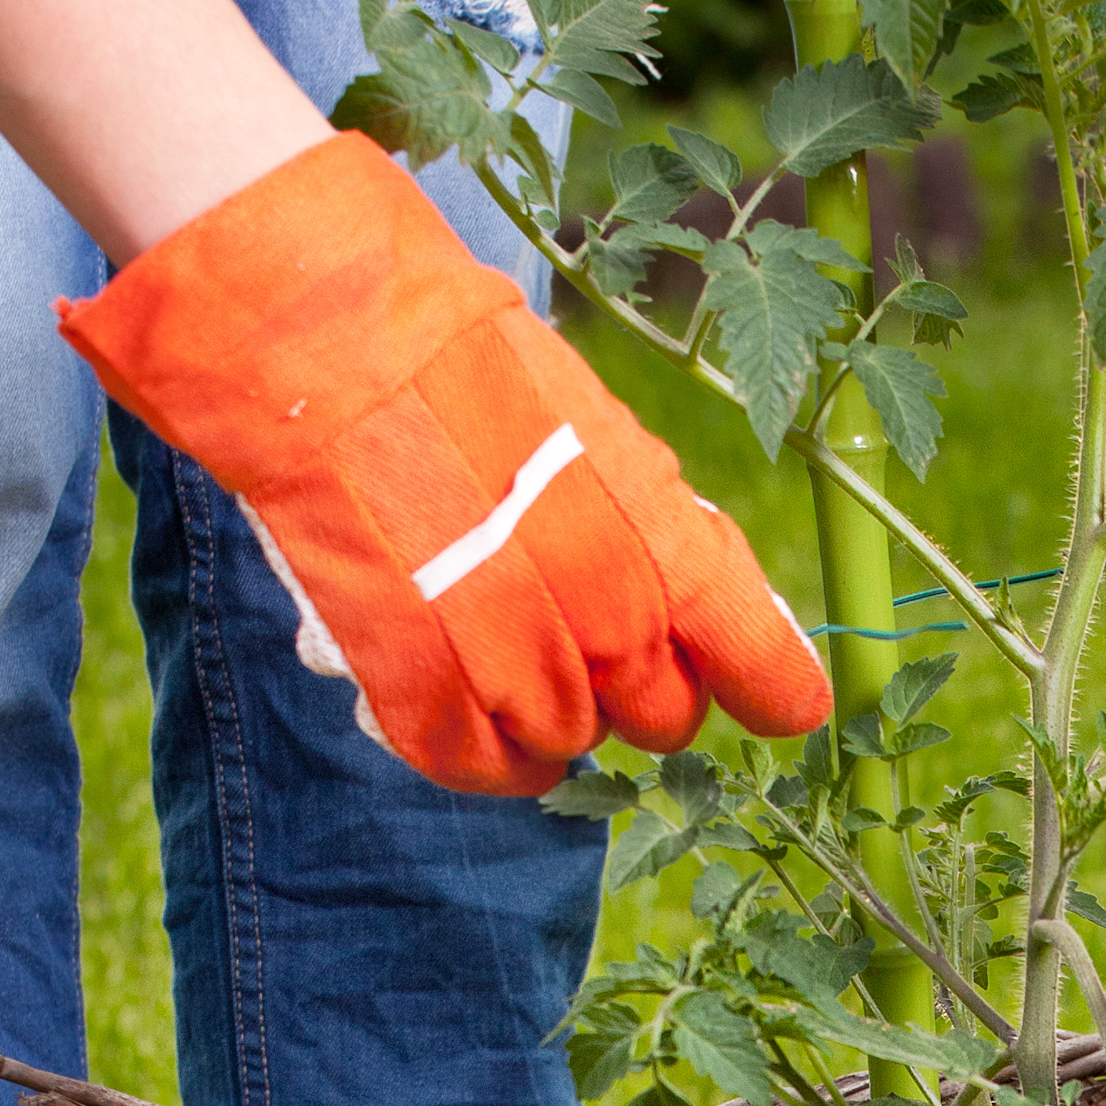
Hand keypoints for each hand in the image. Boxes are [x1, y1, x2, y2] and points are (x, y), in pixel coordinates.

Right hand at [61, 133, 831, 796]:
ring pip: (570, 745)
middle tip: (584, 628)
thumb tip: (717, 616)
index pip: (755, 659)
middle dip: (637, 687)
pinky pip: (479, 766)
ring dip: (551, 713)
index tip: (779, 705)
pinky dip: (479, 750)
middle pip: (661, 716)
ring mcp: (511, 664)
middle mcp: (604, 617)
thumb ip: (665, 534)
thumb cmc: (464, 366)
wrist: (326, 340)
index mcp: (663, 542)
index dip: (771, 689)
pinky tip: (465, 703)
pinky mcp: (421, 695)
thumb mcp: (598, 431)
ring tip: (502, 638)